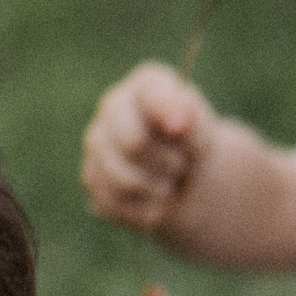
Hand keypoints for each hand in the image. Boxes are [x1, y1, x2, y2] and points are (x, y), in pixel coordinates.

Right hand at [83, 62, 216, 232]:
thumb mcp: (203, 128)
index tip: (181, 131)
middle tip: (182, 166)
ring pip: (122, 181)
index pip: (150, 98)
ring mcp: (96, 146)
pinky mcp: (92, 181)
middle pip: (132, 144)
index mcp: (145, 86)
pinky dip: (143, 208)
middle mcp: (112, 108)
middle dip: (167, 163)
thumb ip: (192, 117)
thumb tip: (176, 121)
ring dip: (157, 190)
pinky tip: (153, 198)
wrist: (185, 172)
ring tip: (170, 183)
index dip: (167, 116)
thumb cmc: (193, 143)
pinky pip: (115, 204)